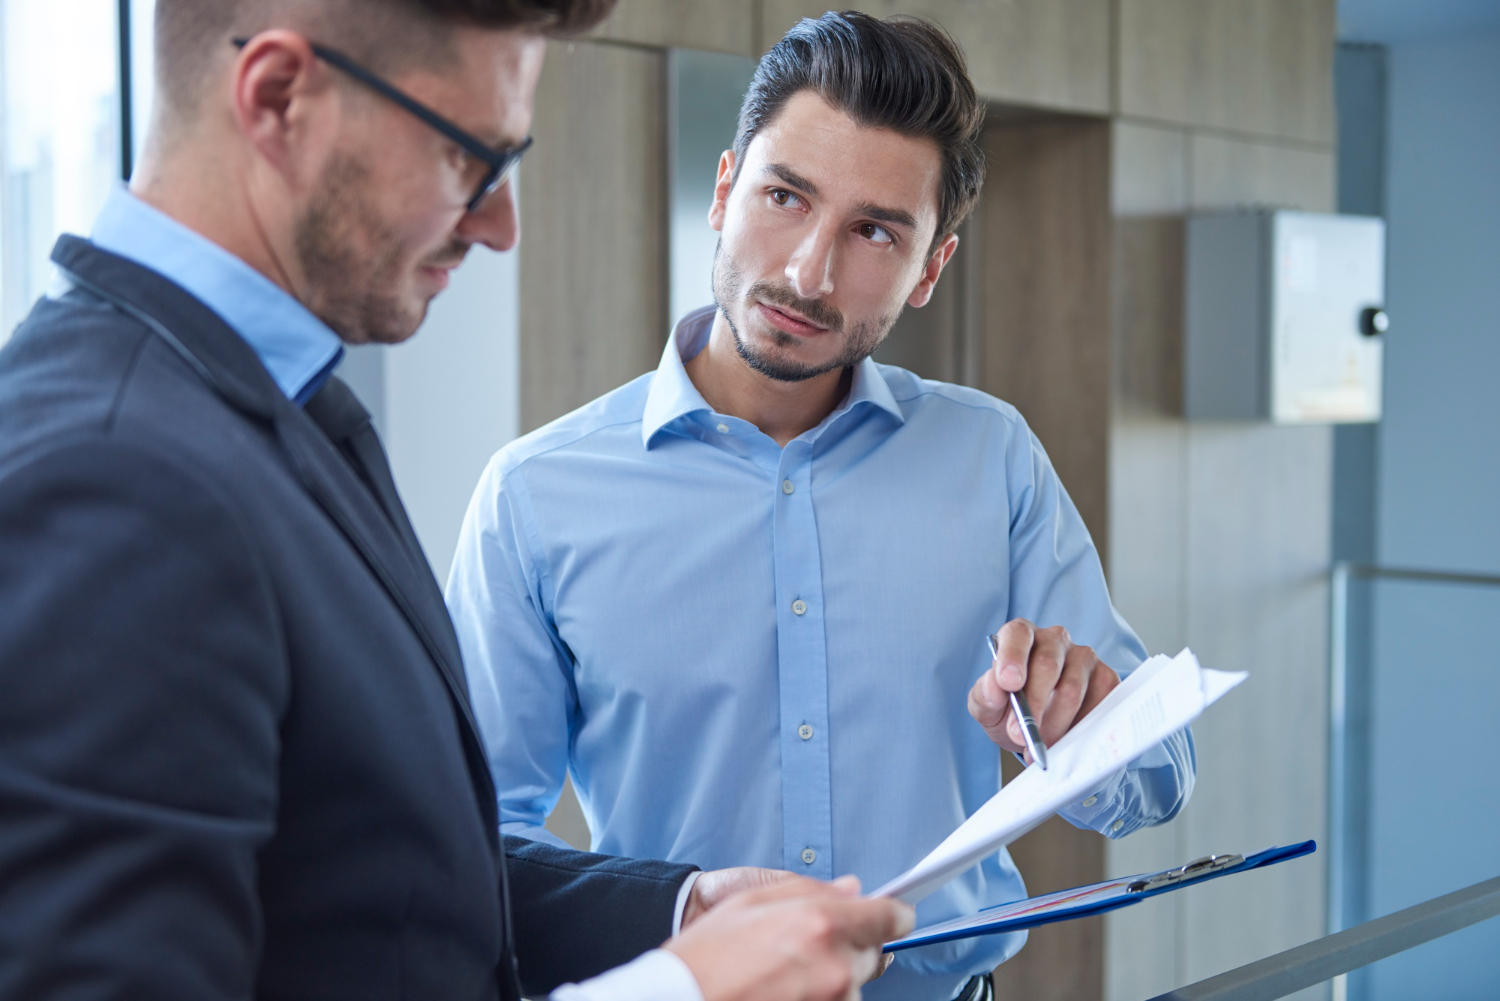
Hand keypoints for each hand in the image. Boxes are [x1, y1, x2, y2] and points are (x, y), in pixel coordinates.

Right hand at [665, 875, 912, 1000]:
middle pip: (874, 954)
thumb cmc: (703, 960)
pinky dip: (821, 1000)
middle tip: (807, 951)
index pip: (888, 917)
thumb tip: (850, 890)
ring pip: (854, 987)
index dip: (892, 915)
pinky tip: (784, 993)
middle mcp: (835, 966)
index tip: (894, 917)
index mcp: (820, 923)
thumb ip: (809, 890)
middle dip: (851, 948)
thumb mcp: (750, 903)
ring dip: (834, 982)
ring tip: (785, 980)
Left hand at [968, 619, 1119, 758]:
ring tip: (1038, 744)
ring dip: (1053, 724)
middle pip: (1047, 664)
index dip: (1013, 657)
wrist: (1035, 730)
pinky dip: (1079, 729)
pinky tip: (1064, 740)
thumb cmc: (1007, 710)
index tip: (1009, 684)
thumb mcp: (986, 706)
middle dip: (1032, 704)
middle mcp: (1054, 640)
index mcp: (1020, 636)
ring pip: (1073, 689)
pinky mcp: (1106, 679)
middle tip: (1020, 734)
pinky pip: (1098, 704)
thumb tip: (994, 687)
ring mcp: (1084, 657)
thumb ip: (984, 695)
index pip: (1017, 634)